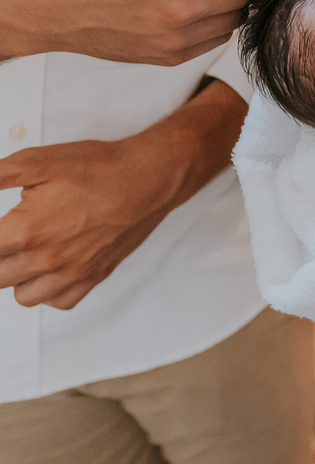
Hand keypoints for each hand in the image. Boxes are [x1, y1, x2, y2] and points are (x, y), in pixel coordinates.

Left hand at [0, 137, 184, 308]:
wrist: (150, 177)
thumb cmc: (98, 167)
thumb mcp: (35, 161)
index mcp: (26, 230)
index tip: (1, 231)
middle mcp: (48, 258)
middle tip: (9, 238)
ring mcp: (73, 272)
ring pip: (23, 296)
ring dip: (16, 278)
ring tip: (24, 252)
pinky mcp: (95, 276)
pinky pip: (58, 301)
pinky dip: (47, 290)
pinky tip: (49, 268)